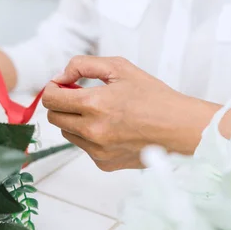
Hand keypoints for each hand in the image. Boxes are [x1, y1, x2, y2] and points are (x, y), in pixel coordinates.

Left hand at [42, 56, 230, 171]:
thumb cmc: (154, 97)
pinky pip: (84, 148)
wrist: (179, 128)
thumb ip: (83, 66)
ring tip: (101, 113)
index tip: (61, 86)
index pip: (51, 99)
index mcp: (94, 104)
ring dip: (75, 121)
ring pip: (68, 133)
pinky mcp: (103, 164)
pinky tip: (112, 129)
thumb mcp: (119, 68)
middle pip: (54, 118)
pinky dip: (90, 137)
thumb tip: (60, 77)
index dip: (52, 90)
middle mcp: (92, 130)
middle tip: (80, 97)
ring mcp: (97, 150)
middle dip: (61, 105)